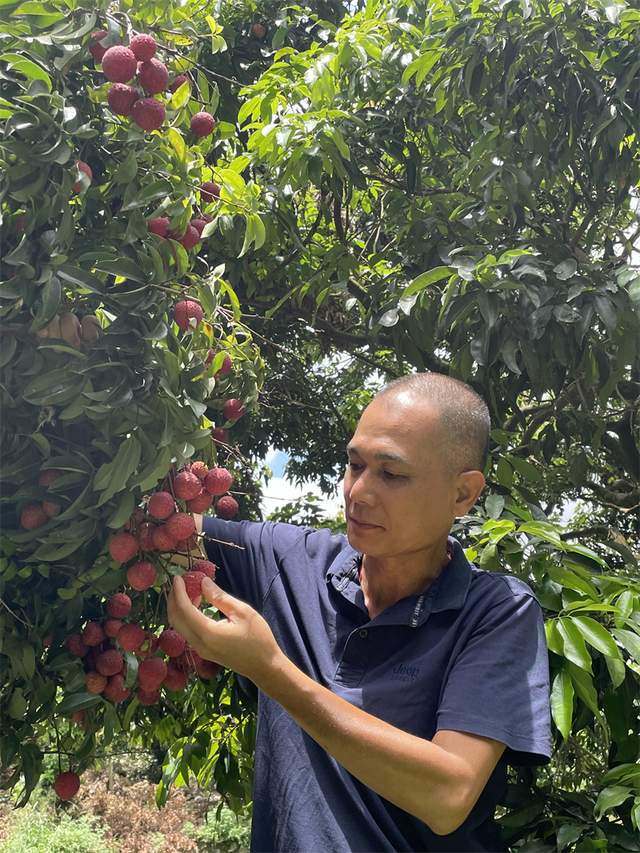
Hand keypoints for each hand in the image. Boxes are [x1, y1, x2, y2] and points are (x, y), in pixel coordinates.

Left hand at [167, 575, 282, 684]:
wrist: (264, 667)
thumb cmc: (258, 638)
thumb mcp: (242, 612)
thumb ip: (219, 597)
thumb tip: (203, 582)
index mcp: (208, 633)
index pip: (184, 609)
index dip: (178, 591)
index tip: (178, 577)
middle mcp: (198, 644)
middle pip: (175, 619)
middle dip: (173, 599)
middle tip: (179, 582)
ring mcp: (200, 650)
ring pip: (179, 626)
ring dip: (179, 608)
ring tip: (189, 590)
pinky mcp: (204, 652)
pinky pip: (187, 631)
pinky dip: (186, 616)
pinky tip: (196, 605)